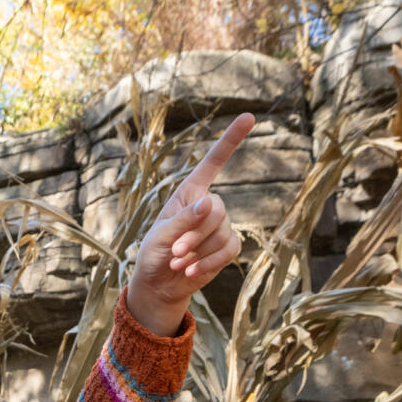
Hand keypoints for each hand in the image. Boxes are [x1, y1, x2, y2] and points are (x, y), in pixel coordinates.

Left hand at [127, 112, 255, 334]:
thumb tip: (211, 202)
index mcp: (189, 193)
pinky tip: (190, 272)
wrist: (159, 285)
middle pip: (218, 210)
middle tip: (174, 253)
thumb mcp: (160, 236)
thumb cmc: (153, 254)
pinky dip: (208, 263)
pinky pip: (229, 250)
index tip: (249, 116)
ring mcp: (220, 226)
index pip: (213, 162)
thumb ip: (184, 219)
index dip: (230, 140)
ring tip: (177, 263)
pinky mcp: (227, 247)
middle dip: (195, 234)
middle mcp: (208, 206)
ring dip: (198, 252)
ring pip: (222, 232)